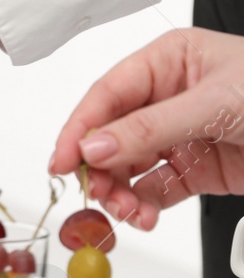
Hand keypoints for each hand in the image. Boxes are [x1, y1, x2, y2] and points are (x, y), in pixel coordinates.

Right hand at [48, 28, 243, 230]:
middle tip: (98, 194)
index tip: (61, 161)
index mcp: (169, 61)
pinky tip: (145, 216)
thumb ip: (151, 127)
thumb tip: (94, 147)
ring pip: (128, 166)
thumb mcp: (217, 104)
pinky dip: (143, 206)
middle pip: (111, 134)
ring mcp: (181, 134)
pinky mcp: (197, 169)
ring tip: (129, 212)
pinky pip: (155, 189)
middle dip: (101, 168)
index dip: (79, 128)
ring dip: (120, 192)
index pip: (108, 94)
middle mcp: (169, 96)